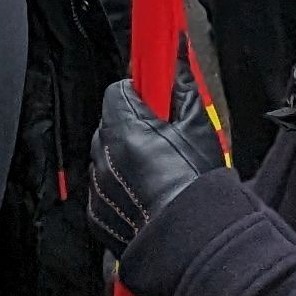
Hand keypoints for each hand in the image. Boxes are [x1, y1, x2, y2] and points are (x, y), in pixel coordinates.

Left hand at [83, 72, 225, 261]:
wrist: (194, 243)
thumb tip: (176, 53)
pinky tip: (146, 196)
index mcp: (126, 129)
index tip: (154, 102)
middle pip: (109, 124)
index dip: (138, 94)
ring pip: (105, 157)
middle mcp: (104, 157)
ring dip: (124, 158)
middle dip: (131, 126)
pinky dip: (119, 189)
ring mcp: (98, 188)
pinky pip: (102, 189)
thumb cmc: (197, 187)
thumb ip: (182, 86)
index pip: (117, 91)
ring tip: (158, 172)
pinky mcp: (96, 214)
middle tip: (161, 138)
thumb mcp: (198, 126)